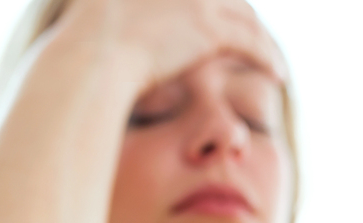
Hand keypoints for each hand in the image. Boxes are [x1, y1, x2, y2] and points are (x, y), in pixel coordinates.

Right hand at [60, 0, 286, 89]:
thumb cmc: (84, 55)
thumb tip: (118, 44)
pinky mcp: (208, 28)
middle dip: (248, 22)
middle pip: (231, 2)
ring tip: (275, 63)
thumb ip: (119, 26)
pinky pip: (251, 43)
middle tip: (260, 44)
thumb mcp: (98, 26)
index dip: (221, 9)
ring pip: (246, 20)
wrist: (90, 57)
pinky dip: (268, 58)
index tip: (230, 26)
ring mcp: (195, 2)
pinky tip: (279, 75)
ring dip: (265, 42)